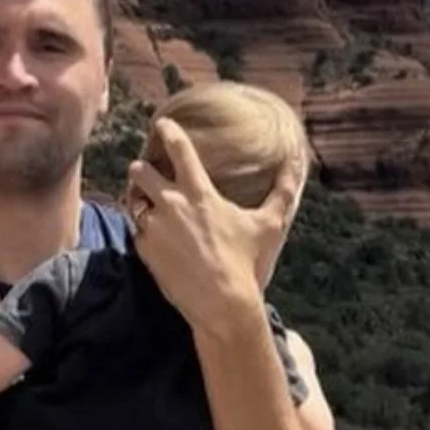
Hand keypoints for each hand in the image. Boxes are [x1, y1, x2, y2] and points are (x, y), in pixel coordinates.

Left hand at [127, 117, 304, 335]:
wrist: (222, 305)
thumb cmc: (248, 263)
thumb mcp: (269, 225)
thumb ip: (283, 190)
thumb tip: (297, 162)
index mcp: (200, 194)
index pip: (178, 150)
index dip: (167, 131)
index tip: (162, 125)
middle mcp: (171, 205)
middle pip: (140, 171)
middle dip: (141, 168)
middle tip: (146, 171)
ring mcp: (154, 229)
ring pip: (133, 201)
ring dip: (138, 199)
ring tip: (146, 204)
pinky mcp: (144, 251)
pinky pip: (136, 232)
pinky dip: (143, 231)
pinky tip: (156, 237)